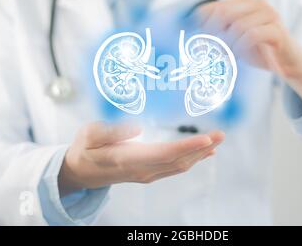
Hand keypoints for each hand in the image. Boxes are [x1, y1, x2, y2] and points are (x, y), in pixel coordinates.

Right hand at [59, 121, 223, 195]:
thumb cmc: (85, 148)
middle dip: (201, 148)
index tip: (207, 139)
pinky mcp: (149, 173)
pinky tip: (204, 152)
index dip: (188, 147)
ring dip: (200, 154)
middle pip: (178, 161)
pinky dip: (192, 159)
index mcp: (127, 158)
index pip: (164, 154)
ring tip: (217, 140)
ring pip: (179, 166)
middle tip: (221, 134)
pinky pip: (175, 167)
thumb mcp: (90, 134)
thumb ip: (112, 131)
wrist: (80, 172)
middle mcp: (142, 170)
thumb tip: (137, 128)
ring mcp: (146, 174)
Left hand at [198, 0, 301, 107]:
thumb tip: (187, 40)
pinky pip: (251, 35)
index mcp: (240, 2)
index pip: (208, 9)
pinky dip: (240, 47)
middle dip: (213, 36)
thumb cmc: (256, 51)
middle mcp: (254, 2)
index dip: (198, 29)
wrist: (288, 63)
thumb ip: (213, 35)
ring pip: (236, 25)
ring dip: (228, 46)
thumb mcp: (230, 41)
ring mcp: (268, 13)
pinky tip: (239, 56)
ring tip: (226, 58)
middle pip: (221, 13)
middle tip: (210, 54)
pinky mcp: (277, 29)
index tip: (197, 48)